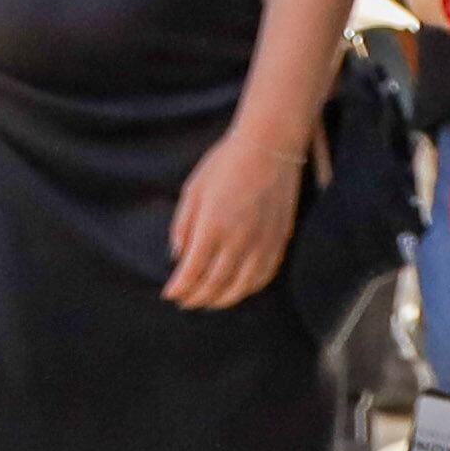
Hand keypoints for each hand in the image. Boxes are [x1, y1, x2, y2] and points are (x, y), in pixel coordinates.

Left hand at [161, 117, 305, 308]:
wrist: (269, 147)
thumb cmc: (225, 164)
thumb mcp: (193, 190)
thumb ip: (183, 226)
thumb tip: (177, 256)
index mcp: (213, 227)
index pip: (192, 271)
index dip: (180, 288)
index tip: (169, 294)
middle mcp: (239, 241)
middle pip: (215, 284)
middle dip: (197, 298)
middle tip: (184, 302)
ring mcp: (262, 243)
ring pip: (241, 287)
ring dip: (221, 300)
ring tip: (207, 302)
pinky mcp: (280, 241)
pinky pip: (265, 276)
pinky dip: (248, 289)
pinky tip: (237, 290)